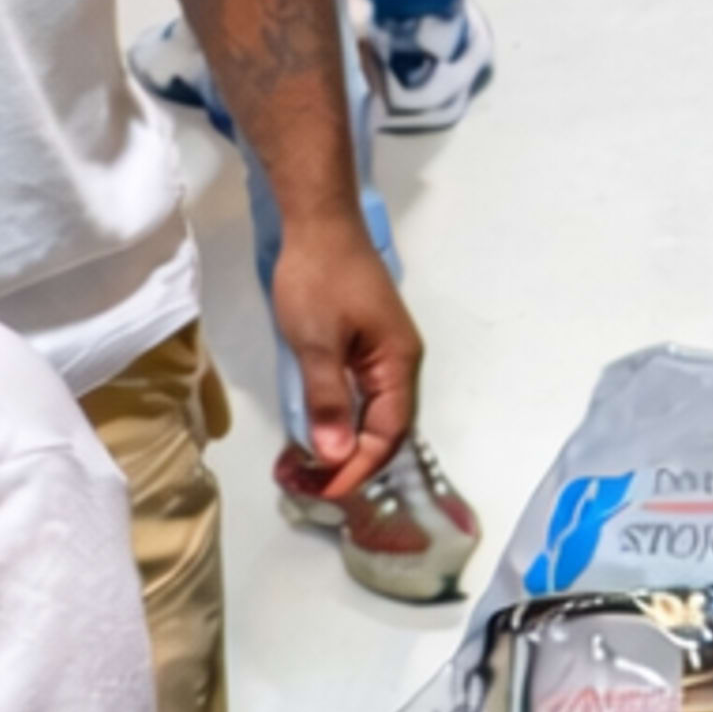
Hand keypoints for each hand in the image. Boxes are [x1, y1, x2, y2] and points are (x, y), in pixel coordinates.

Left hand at [271, 200, 421, 476]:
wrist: (318, 221)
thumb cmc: (319, 278)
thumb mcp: (316, 343)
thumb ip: (327, 400)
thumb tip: (336, 456)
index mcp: (398, 362)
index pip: (388, 433)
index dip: (359, 467)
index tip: (324, 490)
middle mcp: (399, 362)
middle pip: (386, 428)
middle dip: (353, 462)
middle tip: (312, 485)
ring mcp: (383, 352)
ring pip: (372, 413)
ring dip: (346, 444)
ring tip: (312, 468)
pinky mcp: (364, 343)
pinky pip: (360, 395)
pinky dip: (341, 419)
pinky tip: (318, 430)